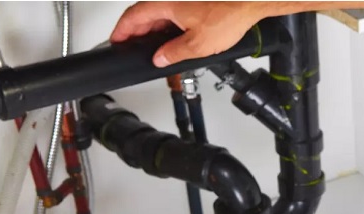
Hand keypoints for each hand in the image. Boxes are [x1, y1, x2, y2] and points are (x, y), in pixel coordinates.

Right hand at [110, 2, 265, 66]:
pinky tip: (169, 41)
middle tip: (127, 46)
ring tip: (146, 47)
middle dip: (133, 31)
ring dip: (148, 30)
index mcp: (167, 6)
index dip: (121, 30)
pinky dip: (163, 28)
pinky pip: (170, 16)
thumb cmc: (227, 17)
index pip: (134, 16)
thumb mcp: (197, 45)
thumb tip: (159, 58)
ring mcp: (182, 3)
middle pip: (143, 15)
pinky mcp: (193, 7)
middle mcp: (172, 0)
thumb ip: (174, 54)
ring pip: (157, 15)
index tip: (115, 40)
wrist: (248, 5)